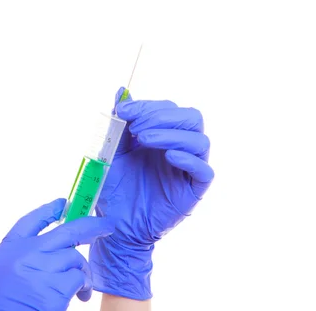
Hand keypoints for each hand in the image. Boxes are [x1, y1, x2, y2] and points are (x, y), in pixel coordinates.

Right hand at [0, 198, 115, 310]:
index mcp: (9, 249)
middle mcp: (25, 254)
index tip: (63, 203)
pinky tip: (79, 298)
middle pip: (66, 231)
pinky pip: (78, 279)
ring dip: (83, 272)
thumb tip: (50, 248)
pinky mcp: (54, 290)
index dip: (49, 210)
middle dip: (91, 226)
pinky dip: (82, 288)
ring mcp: (41, 270)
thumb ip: (22, 255)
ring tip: (82, 289)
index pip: (31, 221)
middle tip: (106, 226)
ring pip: (75, 258)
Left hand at [89, 88, 214, 299]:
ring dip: (172, 134)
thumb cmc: (115, 189)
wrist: (116, 225)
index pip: (168, 108)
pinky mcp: (194, 189)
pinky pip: (204, 170)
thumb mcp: (112, 152)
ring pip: (200, 140)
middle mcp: (180, 147)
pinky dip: (188, 159)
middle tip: (136, 128)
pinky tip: (168, 156)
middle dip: (161, 116)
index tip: (122, 111)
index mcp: (163, 135)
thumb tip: (120, 90)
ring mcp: (189, 168)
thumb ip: (119, 123)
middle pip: (191, 117)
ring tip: (144, 140)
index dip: (147, 105)